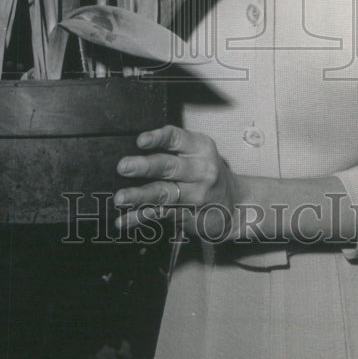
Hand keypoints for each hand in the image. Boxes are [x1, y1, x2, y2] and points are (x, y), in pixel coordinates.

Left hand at [113, 125, 240, 237]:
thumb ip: (173, 150)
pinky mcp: (190, 215)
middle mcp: (201, 169)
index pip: (177, 138)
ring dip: (139, 195)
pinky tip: (124, 220)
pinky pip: (162, 215)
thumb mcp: (199, 155)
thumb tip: (132, 151)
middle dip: (145, 166)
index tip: (140, 140)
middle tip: (123, 166)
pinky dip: (140, 217)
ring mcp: (196, 194)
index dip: (158, 138)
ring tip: (120, 197)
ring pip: (164, 193)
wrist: (237, 206)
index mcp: (200, 147)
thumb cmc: (208, 175)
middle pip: (169, 166)